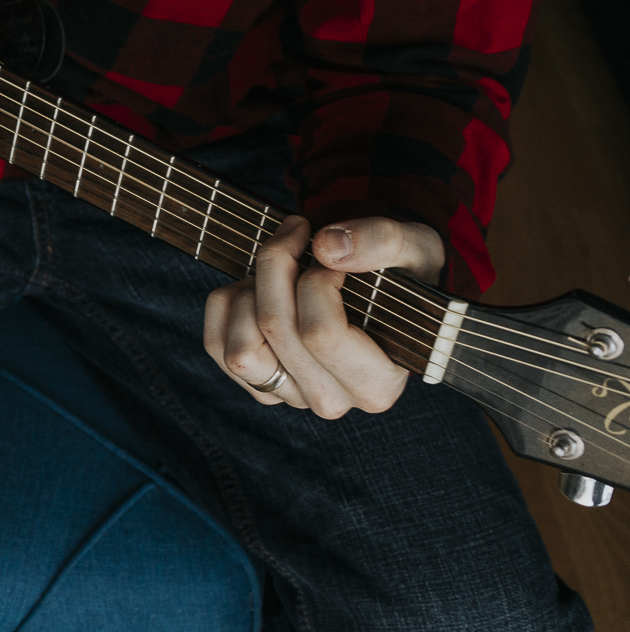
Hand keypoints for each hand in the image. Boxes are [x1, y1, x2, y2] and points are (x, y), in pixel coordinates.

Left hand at [203, 215, 446, 417]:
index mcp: (377, 383)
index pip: (321, 332)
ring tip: (277, 265)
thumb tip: (327, 247)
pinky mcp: (258, 384)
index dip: (315, 279)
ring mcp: (290, 396)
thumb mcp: (414, 248)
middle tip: (296, 232)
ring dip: (248, 292)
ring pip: (239, 348)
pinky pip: (217, 345)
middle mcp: (332, 400)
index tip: (328, 249)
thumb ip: (382, 242)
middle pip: (276, 330)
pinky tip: (255, 285)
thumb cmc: (403, 275)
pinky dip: (226, 305)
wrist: (385, 292)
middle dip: (277, 265)